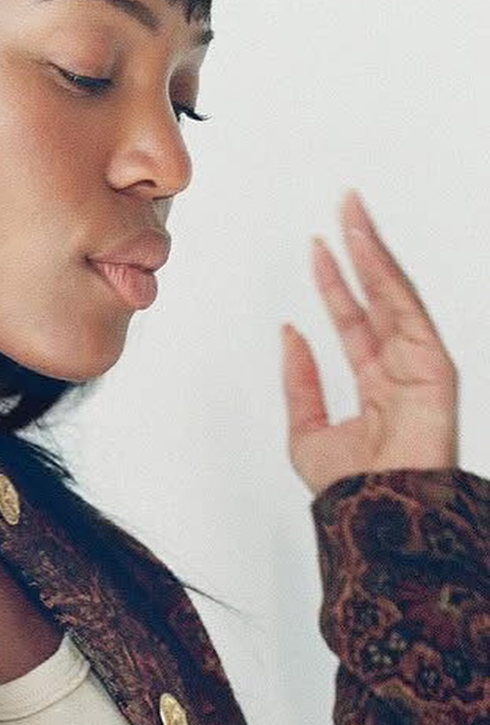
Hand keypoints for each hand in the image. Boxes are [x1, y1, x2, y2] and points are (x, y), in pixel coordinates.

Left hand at [281, 191, 458, 495]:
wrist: (377, 516)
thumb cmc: (351, 490)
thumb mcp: (307, 431)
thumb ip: (300, 381)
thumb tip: (290, 334)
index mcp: (375, 385)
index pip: (353, 320)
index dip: (334, 282)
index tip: (318, 248)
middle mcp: (400, 369)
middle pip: (377, 296)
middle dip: (359, 251)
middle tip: (343, 208)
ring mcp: (419, 365)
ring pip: (393, 294)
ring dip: (373, 251)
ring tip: (353, 213)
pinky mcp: (435, 366)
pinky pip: (406, 309)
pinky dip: (387, 276)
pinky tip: (369, 248)